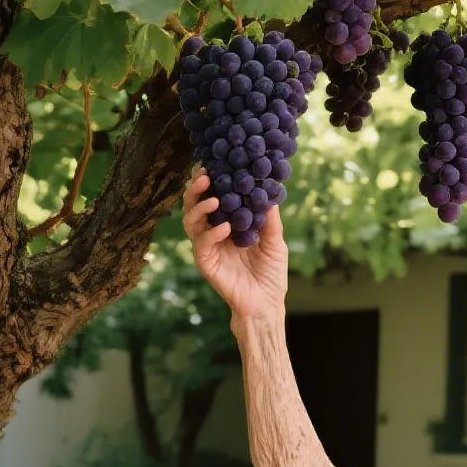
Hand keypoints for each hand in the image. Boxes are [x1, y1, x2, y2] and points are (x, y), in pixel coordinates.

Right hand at [182, 166, 288, 320]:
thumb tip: (269, 191)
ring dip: (200, 207)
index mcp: (227, 222)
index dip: (209, 180)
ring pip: (191, 221)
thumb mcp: (275, 241)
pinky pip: (202, 244)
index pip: (212, 196)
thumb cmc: (271, 273)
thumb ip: (269, 218)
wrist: (266, 303)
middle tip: (205, 175)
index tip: (212, 163)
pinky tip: (224, 227)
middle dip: (196, 188)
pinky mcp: (206, 263)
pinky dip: (211, 233)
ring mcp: (207, 247)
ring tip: (214, 198)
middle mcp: (213, 232)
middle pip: (195, 204)